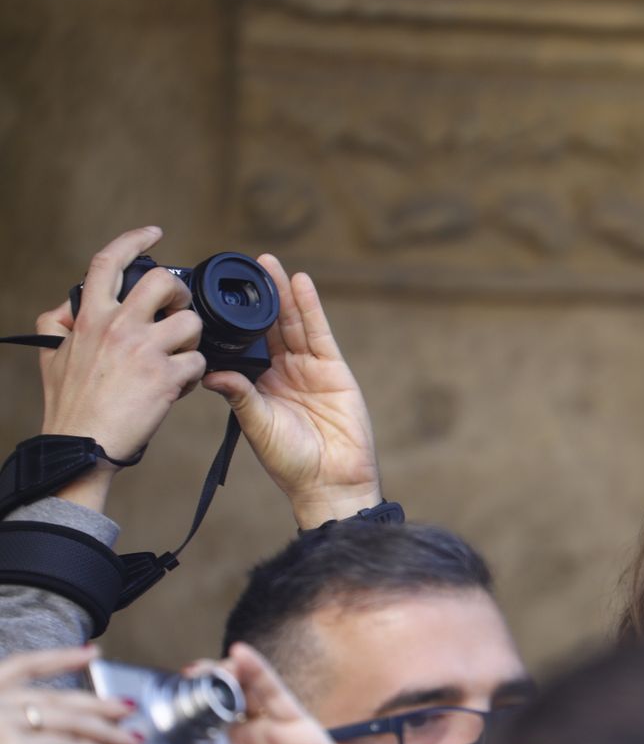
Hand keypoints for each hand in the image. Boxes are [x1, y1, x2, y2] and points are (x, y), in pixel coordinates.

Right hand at [0, 646, 137, 743]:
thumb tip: (99, 743)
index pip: (21, 666)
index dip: (58, 658)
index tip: (92, 653)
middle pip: (52, 697)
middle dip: (96, 703)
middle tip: (128, 708)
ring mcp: (0, 721)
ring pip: (66, 721)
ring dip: (105, 732)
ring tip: (131, 741)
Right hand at [38, 227, 206, 510]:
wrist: (82, 443)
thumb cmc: (70, 403)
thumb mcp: (52, 354)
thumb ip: (60, 322)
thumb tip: (71, 306)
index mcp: (88, 317)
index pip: (108, 263)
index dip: (133, 240)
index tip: (154, 232)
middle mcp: (117, 326)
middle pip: (163, 283)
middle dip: (179, 293)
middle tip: (178, 311)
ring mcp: (144, 350)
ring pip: (191, 323)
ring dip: (192, 340)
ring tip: (178, 358)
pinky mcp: (166, 377)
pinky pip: (199, 362)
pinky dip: (195, 375)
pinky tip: (180, 386)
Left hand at [174, 644, 369, 743]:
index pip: (192, 732)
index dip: (175, 712)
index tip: (156, 699)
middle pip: (215, 706)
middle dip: (200, 687)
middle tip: (185, 676)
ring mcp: (268, 732)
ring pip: (243, 693)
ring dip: (226, 674)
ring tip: (211, 664)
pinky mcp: (296, 723)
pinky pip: (273, 693)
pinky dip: (258, 671)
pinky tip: (242, 654)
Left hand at [200, 256, 380, 528]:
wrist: (330, 479)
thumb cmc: (290, 461)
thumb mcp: (257, 425)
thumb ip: (239, 395)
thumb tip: (209, 373)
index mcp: (259, 385)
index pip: (244, 344)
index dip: (234, 320)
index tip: (215, 294)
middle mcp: (283, 372)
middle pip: (269, 326)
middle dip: (259, 296)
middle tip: (245, 266)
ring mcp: (309, 368)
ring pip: (292, 322)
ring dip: (281, 293)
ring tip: (268, 264)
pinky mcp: (333, 368)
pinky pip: (319, 332)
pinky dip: (310, 307)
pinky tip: (300, 283)